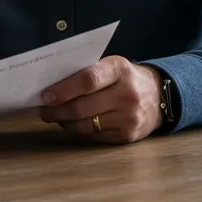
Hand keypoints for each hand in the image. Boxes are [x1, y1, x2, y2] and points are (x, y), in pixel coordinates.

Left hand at [37, 57, 163, 143]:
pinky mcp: (128, 135)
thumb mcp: (111, 65)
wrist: (158, 96)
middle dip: (57, 110)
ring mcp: (129, 117)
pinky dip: (78, 130)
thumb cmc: (124, 78)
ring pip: (86, 124)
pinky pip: (94, 135)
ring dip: (64, 122)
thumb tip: (51, 85)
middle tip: (43, 110)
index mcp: (120, 70)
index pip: (88, 80)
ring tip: (54, 116)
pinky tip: (71, 123)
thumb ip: (86, 72)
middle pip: (83, 107)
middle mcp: (127, 94)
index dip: (63, 90)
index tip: (45, 96)